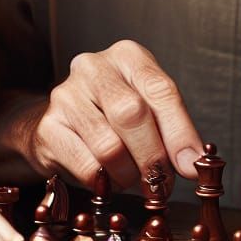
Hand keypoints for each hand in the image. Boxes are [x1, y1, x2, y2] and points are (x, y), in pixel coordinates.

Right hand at [30, 40, 204, 191]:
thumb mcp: (149, 110)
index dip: (180, 132)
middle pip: (132, 115)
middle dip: (153, 158)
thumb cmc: (113, 115)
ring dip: (129, 174)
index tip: (191, 165)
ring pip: (110, 146)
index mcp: (128, 56)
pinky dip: (105, 182)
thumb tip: (193, 163)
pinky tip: (109, 179)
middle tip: (163, 184)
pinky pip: (87, 166)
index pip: (160, 91)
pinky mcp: (48, 128)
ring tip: (133, 179)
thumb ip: (173, 130)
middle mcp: (94, 68)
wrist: (61, 124)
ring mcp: (66, 95)